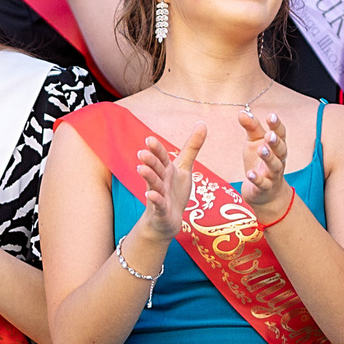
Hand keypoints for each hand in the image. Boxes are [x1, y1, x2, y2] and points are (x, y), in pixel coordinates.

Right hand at [134, 127, 199, 241]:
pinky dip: (155, 199)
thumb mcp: (185, 168)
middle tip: (142, 152)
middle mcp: (161, 180)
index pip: (161, 157)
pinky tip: (151, 195)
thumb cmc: (174, 191)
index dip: (156, 149)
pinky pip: (159, 204)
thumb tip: (202, 123)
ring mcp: (160, 195)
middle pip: (156, 169)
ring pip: (154, 185)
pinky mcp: (162, 210)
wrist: (167, 220)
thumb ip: (192, 147)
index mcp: (166, 169)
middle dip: (150, 161)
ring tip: (141, 169)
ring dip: (149, 177)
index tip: (149, 139)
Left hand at [235, 109, 294, 227]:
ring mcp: (272, 175)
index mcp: (276, 146)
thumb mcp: (254, 142)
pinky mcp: (264, 188)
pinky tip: (250, 174)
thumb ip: (251, 127)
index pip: (280, 134)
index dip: (277, 125)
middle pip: (281, 150)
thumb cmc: (260, 163)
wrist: (265, 194)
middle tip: (269, 135)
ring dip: (269, 158)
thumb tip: (242, 112)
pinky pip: (263, 184)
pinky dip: (257, 179)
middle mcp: (278, 160)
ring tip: (261, 150)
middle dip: (275, 142)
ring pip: (274, 166)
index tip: (271, 116)